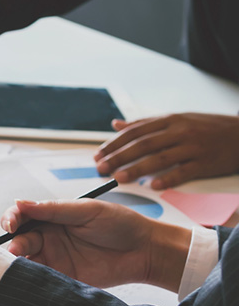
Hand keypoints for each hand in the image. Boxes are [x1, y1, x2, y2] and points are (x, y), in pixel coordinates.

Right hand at [0, 199, 189, 290]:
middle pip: (19, 241)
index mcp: (51, 218)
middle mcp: (49, 239)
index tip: (10, 225)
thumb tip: (19, 203)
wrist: (147, 251)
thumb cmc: (120, 224)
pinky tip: (30, 280)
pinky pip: (42, 280)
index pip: (21, 218)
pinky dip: (32, 281)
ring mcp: (55, 260)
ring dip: (18, 264)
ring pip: (26, 262)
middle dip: (12, 245)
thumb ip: (53, 209)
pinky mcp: (64, 279)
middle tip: (14, 250)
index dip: (11, 220)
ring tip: (18, 266)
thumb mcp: (86, 211)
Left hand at [94, 112, 238, 188]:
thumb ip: (145, 123)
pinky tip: (155, 186)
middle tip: (101, 168)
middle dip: (119, 157)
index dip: (114, 143)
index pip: (134, 131)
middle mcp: (179, 131)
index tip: (98, 155)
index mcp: (169, 120)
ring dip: (138, 168)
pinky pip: (185, 171)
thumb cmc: (206, 127)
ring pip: (160, 158)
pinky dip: (169, 178)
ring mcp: (193, 147)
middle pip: (143, 144)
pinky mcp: (206, 162)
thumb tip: (116, 124)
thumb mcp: (176, 119)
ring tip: (119, 178)